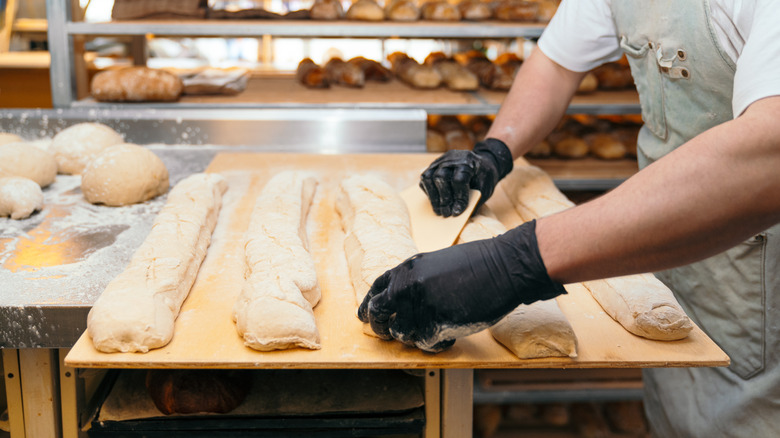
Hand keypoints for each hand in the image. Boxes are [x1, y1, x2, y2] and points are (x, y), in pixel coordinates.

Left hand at [358, 220, 565, 352]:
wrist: (503, 266)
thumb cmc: (477, 263)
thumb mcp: (436, 262)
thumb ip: (415, 279)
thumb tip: (401, 300)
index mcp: (407, 269)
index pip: (376, 290)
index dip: (369, 306)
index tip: (366, 317)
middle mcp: (407, 287)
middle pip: (379, 316)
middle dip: (382, 328)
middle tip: (389, 335)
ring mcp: (421, 305)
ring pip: (402, 335)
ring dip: (414, 337)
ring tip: (432, 331)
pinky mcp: (438, 323)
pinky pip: (426, 344)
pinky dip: (436, 344)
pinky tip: (448, 336)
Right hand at [420, 138, 513, 216]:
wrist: (482, 164)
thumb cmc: (484, 178)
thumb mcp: (484, 189)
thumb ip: (473, 201)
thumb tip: (458, 215)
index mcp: (468, 161)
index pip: (458, 180)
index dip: (458, 198)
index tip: (457, 212)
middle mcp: (451, 158)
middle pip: (440, 177)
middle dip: (443, 198)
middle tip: (447, 213)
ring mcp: (440, 161)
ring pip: (428, 177)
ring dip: (433, 197)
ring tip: (439, 211)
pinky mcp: (433, 166)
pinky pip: (425, 179)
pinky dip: (429, 192)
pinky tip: (437, 202)